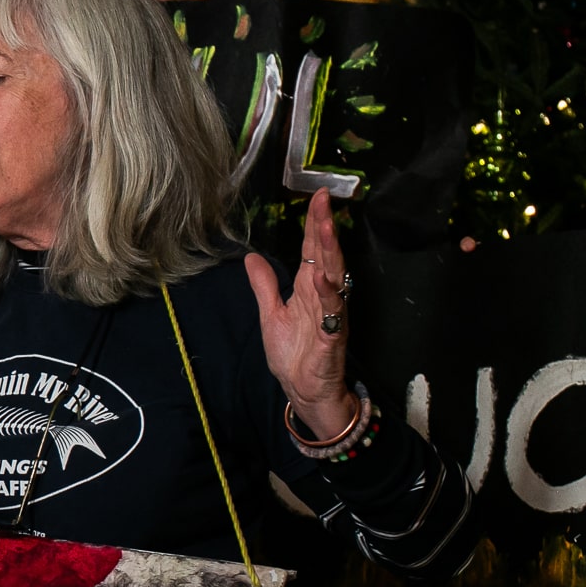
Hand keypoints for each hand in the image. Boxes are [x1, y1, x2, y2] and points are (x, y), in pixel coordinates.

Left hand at [245, 189, 357, 440]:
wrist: (303, 390)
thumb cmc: (293, 354)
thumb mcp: (271, 314)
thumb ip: (265, 285)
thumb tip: (251, 257)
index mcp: (308, 289)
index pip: (312, 250)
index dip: (314, 224)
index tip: (316, 197)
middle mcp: (323, 296)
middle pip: (325, 255)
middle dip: (324, 227)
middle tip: (323, 199)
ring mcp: (330, 313)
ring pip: (334, 276)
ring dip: (330, 251)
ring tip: (326, 226)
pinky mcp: (332, 335)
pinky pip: (333, 311)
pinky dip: (328, 293)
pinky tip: (322, 276)